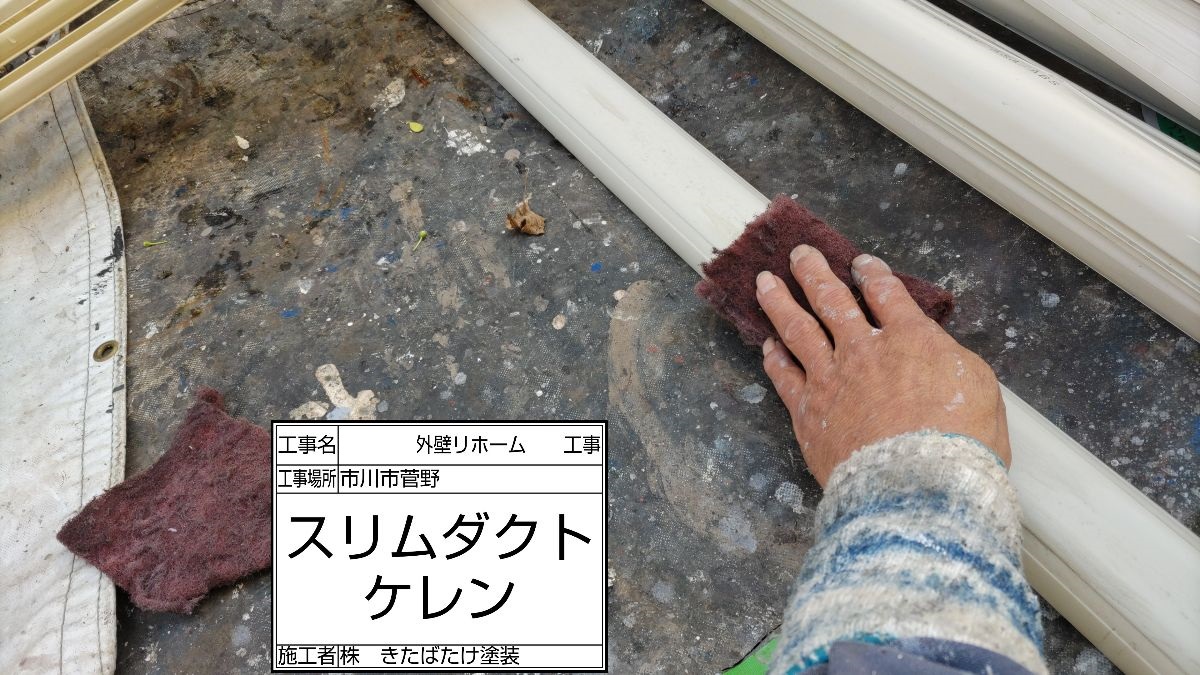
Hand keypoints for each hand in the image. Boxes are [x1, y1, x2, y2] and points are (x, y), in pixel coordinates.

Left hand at [755, 245, 1009, 486]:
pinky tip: (767, 346)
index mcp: (911, 338)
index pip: (887, 294)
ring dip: (780, 302)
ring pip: (798, 329)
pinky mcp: (808, 411)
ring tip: (765, 283)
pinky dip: (774, 358)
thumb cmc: (960, 442)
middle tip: (799, 255)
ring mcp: (830, 379)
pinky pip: (784, 376)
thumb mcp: (979, 387)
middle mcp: (864, 350)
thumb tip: (934, 351)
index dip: (872, 274)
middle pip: (832, 299)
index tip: (860, 262)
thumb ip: (949, 359)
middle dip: (813, 273)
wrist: (916, 483)